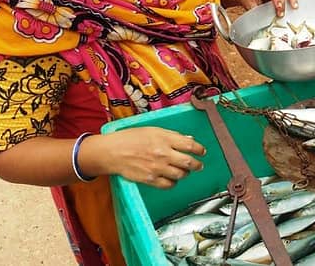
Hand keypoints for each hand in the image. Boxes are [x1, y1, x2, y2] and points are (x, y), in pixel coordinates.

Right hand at [82, 127, 205, 188]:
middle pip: (189, 162)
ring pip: (181, 175)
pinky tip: (171, 178)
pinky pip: (169, 185)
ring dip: (185, 173)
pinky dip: (173, 182)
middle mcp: (163, 153)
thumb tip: (189, 140)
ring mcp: (157, 168)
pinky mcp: (150, 179)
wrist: (112, 151)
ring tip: (183, 171)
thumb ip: (172, 136)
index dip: (199, 150)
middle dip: (197, 165)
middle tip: (198, 165)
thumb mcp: (153, 130)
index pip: (190, 145)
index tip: (202, 152)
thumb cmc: (131, 138)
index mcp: (164, 139)